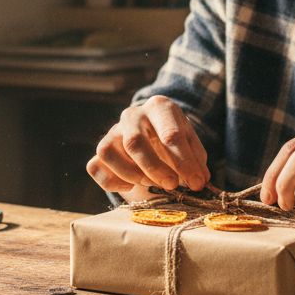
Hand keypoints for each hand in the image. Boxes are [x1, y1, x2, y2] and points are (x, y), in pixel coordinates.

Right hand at [86, 95, 209, 193]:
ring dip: (131, 174)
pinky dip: (112, 182)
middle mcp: (132, 115)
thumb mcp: (191, 145)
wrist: (155, 138)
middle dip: (155, 169)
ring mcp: (112, 131)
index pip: (170, 135)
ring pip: (107, 152)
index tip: (196, 183)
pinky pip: (95, 166)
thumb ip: (196, 161)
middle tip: (172, 185)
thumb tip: (199, 180)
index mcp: (159, 107)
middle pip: (134, 142)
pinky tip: (130, 186)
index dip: (185, 163)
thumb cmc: (174, 142)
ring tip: (151, 183)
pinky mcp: (100, 151)